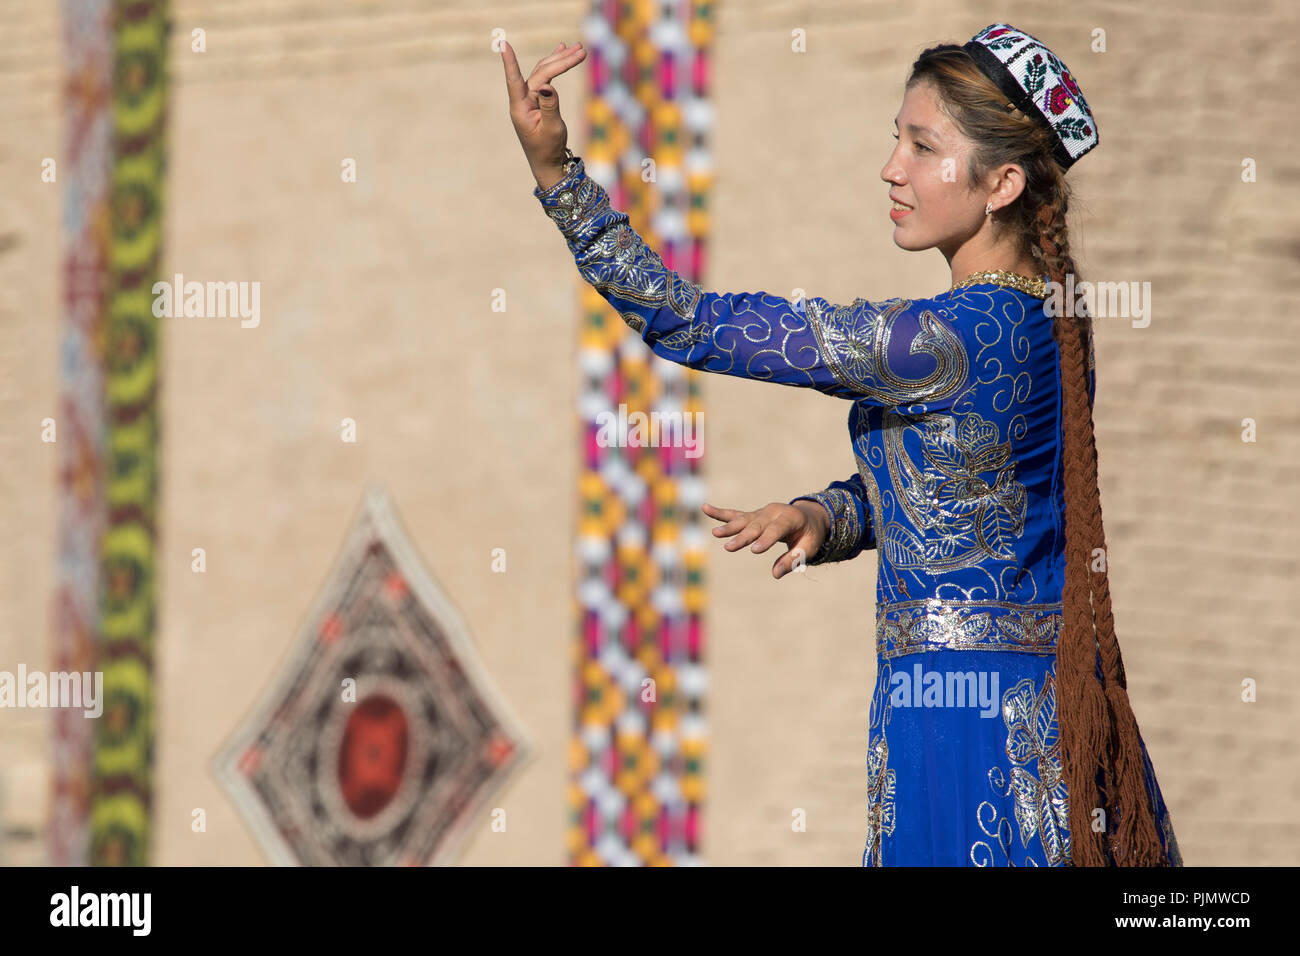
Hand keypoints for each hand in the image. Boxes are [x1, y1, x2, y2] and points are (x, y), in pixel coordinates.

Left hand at [500, 39, 586, 186]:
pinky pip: (545, 78)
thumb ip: (550, 107)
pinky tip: (562, 51)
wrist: (548, 163)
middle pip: (540, 73)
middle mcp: (522, 100)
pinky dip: (555, 66)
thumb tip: (548, 86)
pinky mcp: (537, 99)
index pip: (515, 81)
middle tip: (581, 50)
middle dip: (560, 61)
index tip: (503, 44)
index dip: (510, 62)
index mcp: (521, 108)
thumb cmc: (549, 150)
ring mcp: (529, 99)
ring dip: (560, 60)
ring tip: (578, 49)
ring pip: (543, 73)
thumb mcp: (552, 130)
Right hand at [702, 501, 828, 579]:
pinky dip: (720, 513)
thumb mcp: (808, 547)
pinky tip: (705, 508)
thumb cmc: (809, 535)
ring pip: (743, 521)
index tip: (754, 550)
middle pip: (756, 526)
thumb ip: (792, 560)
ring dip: (729, 528)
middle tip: (729, 548)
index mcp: (790, 518)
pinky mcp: (752, 516)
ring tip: (716, 534)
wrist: (808, 516)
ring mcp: (761, 513)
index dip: (766, 540)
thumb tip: (775, 574)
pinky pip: (735, 514)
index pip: (776, 530)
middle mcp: (773, 512)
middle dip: (743, 537)